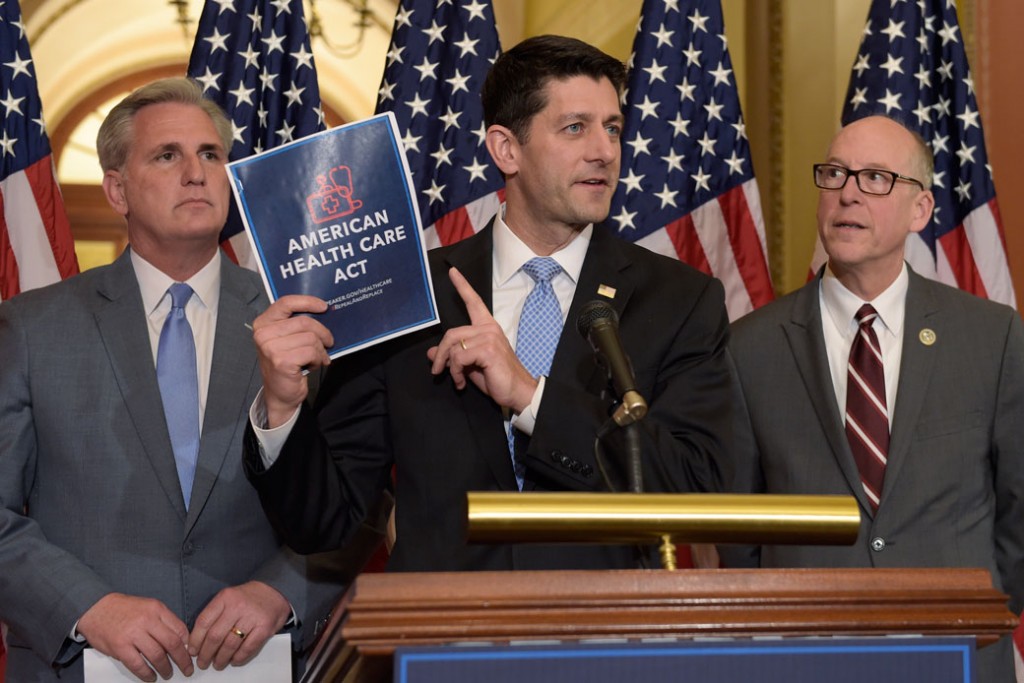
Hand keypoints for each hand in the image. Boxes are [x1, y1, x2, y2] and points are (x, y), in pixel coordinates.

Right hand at [76, 593, 191, 681]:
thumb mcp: (148, 606)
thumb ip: (163, 620)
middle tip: (187, 669)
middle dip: (182, 660)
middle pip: (172, 644)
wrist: (96, 608)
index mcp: (156, 609)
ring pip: (157, 656)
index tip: (190, 653)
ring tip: (168, 674)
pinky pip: (138, 665)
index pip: (180, 629)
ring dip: (165, 668)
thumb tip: (180, 639)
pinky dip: (147, 674)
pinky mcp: (120, 647)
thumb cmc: (123, 609)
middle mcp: (147, 621)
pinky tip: (151, 677)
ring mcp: (133, 634)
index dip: (187, 644)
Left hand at [188, 581, 290, 670]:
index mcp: (225, 597)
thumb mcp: (229, 598)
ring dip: (221, 659)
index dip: (196, 640)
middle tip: (203, 662)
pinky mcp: (264, 628)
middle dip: (206, 654)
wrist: (275, 591)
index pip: (204, 621)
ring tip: (218, 664)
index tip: (193, 651)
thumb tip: (198, 640)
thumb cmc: (248, 598)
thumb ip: (215, 614)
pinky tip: (234, 660)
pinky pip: (247, 648)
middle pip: (215, 636)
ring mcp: (252, 617)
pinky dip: (239, 658)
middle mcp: (237, 606)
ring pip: (230, 644)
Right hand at [252, 295, 332, 427]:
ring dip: (320, 350)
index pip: (286, 303)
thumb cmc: (286, 364)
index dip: (307, 302)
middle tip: (328, 343)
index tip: (323, 307)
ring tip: (316, 358)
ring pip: (311, 338)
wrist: (280, 394)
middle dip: (322, 333)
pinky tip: (312, 365)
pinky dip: (318, 359)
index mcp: (263, 323)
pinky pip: (311, 352)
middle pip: (304, 322)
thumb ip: (297, 324)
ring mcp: (270, 348)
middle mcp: (263, 334)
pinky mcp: (281, 361)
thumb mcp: (287, 339)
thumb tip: (323, 312)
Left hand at [427, 267, 537, 412]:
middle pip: (451, 333)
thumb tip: (431, 352)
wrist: (517, 392)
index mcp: (487, 327)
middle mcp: (488, 328)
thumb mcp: (469, 365)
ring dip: (449, 367)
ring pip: (453, 346)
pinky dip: (456, 372)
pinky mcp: (487, 349)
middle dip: (440, 354)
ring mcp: (489, 337)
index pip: (473, 302)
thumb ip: (453, 356)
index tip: (452, 271)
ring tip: (456, 380)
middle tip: (436, 371)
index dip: (462, 286)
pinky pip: (458, 357)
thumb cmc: (496, 378)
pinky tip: (462, 382)